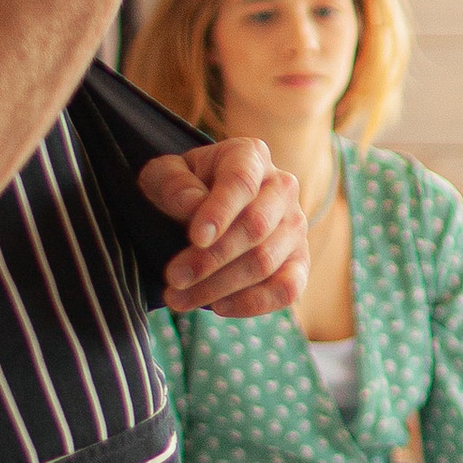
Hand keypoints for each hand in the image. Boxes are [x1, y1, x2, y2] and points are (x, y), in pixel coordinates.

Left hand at [142, 132, 306, 316]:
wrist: (206, 210)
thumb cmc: (182, 188)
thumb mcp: (162, 176)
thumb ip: (172, 184)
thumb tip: (193, 206)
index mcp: (250, 156)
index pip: (241, 182)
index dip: (220, 211)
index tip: (195, 237)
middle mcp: (282, 187)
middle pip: (256, 226)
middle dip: (211, 258)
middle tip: (172, 279)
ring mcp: (296, 226)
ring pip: (266, 261)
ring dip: (220, 286)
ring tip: (178, 298)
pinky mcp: (299, 262)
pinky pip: (288, 288)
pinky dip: (254, 303)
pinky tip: (218, 307)